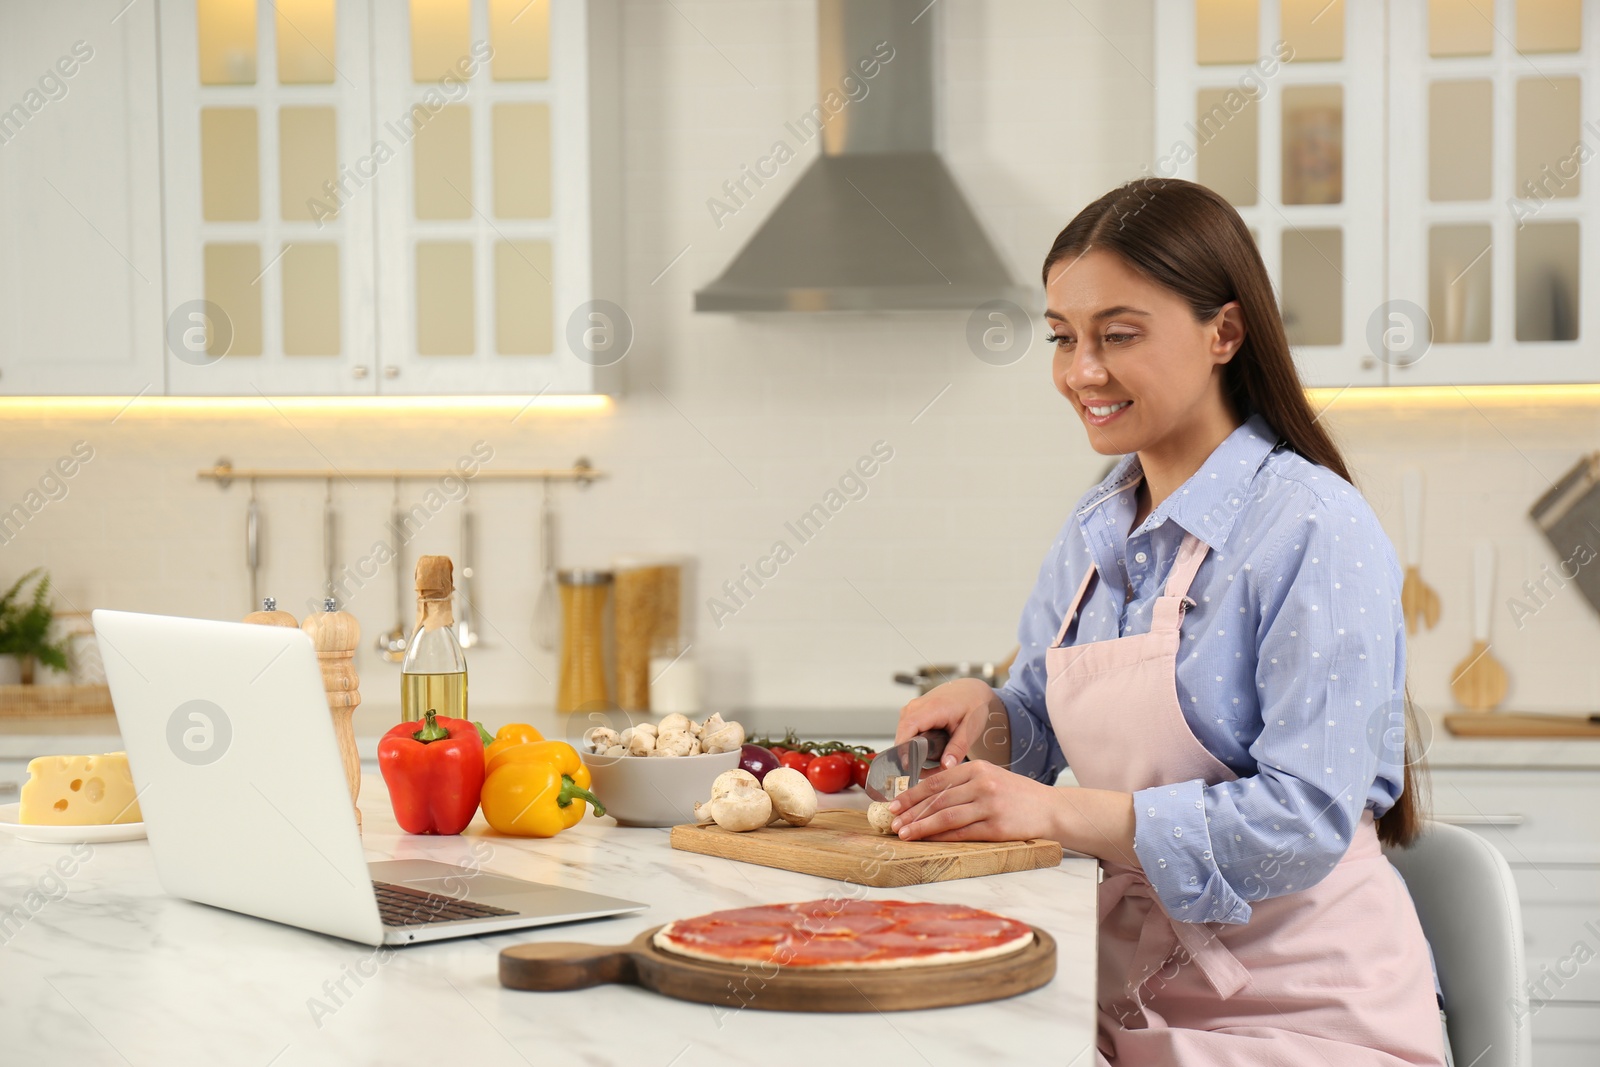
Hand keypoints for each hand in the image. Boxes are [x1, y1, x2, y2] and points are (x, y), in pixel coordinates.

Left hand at [886, 759, 1063, 842]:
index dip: (911, 794)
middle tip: (892, 823)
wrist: (1051, 809)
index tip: (893, 805)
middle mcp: (982, 783)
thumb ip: (962, 782)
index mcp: (977, 768)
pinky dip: (941, 838)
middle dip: (911, 812)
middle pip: (937, 799)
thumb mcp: (990, 777)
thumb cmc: (1017, 795)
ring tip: (904, 834)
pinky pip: (962, 833)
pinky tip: (928, 841)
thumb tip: (925, 793)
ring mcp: (990, 805)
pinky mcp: (997, 827)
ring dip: (921, 827)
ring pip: (946, 816)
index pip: (936, 781)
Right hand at [895, 678, 1006, 770]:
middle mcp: (916, 707)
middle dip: (913, 758)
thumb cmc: (972, 705)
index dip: (904, 749)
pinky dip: (914, 745)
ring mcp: (911, 709)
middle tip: (931, 772)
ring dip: (913, 752)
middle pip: (902, 737)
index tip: (909, 768)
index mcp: (931, 708)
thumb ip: (958, 748)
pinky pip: (906, 733)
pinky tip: (930, 752)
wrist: (970, 690)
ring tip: (934, 763)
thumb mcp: (970, 729)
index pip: (907, 729)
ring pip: (903, 737)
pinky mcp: (911, 713)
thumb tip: (946, 766)